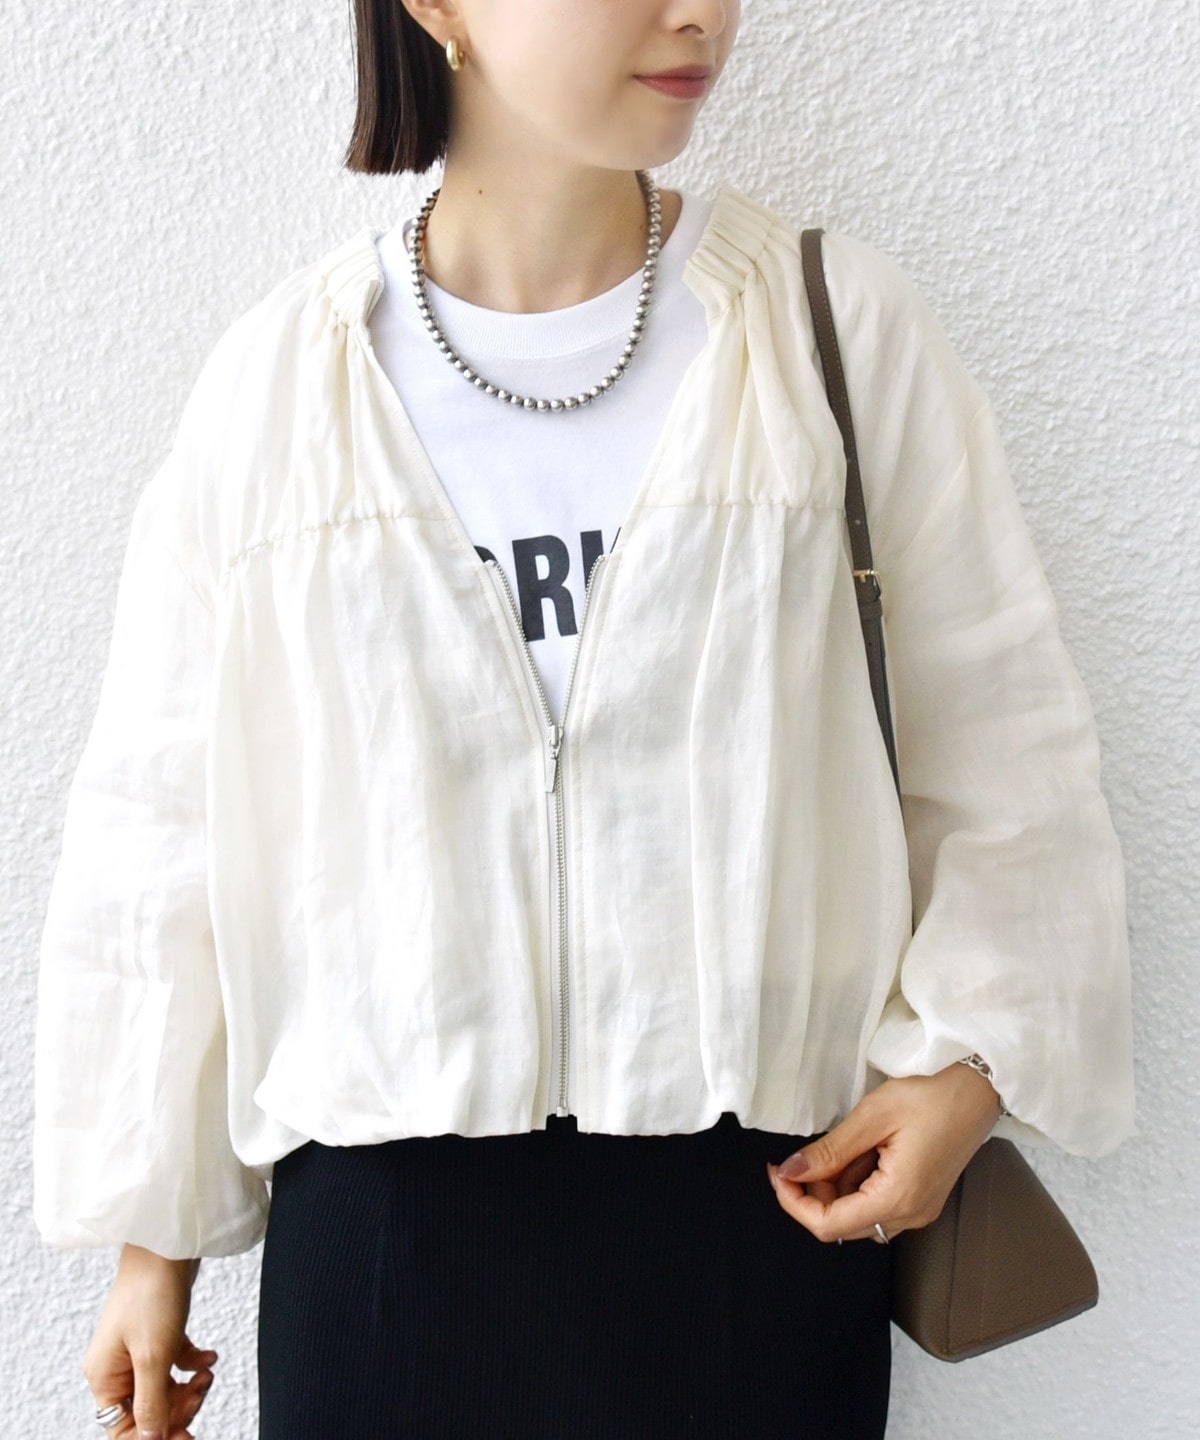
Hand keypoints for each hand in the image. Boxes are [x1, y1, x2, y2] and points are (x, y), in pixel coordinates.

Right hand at [83, 1245, 216, 1438]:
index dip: (153, 1437)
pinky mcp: (159, 1331)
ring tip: (208, 1375)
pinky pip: (175, 1363)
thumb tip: (150, 1439)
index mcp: (105, 1376)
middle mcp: (117, 1365)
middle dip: (177, 1408)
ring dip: (189, 1389)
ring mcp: (138, 1348)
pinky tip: (209, 1359)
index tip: (187, 1435)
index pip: (122, 1428)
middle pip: (147, 1410)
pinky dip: (194, 1365)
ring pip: (164, 1389)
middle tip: (202, 1392)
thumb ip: (151, 1402)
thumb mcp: (153, 1355)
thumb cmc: (153, 1294)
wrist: (168, 1241)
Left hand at [765, 1063, 1002, 1243]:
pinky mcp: (921, 1198)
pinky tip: (863, 1150)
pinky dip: (857, 1183)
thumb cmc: (932, 1095)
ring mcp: (918, 1209)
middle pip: (842, 1224)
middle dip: (813, 1193)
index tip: (778, 1173)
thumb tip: (789, 1172)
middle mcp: (911, 1214)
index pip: (830, 1225)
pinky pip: (876, 1204)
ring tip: (844, 1144)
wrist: (980, 1089)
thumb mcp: (873, 1116)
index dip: (794, 1203)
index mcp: (899, 1198)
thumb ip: (830, 1151)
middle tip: (804, 1154)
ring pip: (858, 1215)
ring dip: (836, 1187)